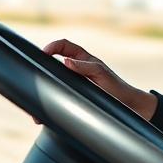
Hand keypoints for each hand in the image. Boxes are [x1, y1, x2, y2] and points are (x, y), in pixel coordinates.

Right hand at [42, 38, 156, 119]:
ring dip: (42, 92)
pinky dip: (49, 106)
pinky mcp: (74, 98)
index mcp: (83, 59)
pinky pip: (57, 99)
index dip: (51, 46)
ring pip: (52, 84)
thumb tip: (66, 62)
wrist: (128, 108)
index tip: (43, 53)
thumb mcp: (101, 75)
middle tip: (33, 76)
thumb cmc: (117, 88)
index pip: (63, 46)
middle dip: (41, 69)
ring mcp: (74, 85)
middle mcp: (76, 70)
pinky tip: (42, 116)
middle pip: (52, 64)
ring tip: (36, 104)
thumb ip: (85, 67)